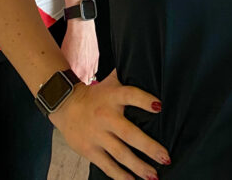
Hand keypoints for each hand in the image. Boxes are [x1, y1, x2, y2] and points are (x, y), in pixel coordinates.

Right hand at [52, 70, 169, 179]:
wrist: (66, 105)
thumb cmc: (96, 94)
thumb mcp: (111, 81)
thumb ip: (128, 76)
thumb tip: (148, 63)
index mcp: (113, 97)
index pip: (130, 95)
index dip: (144, 100)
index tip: (159, 107)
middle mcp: (105, 116)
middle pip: (128, 133)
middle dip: (148, 147)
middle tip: (165, 156)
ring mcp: (97, 135)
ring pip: (120, 153)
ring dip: (138, 166)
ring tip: (153, 176)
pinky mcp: (89, 150)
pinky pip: (107, 165)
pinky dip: (120, 176)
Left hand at [61, 17, 99, 84]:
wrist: (81, 29)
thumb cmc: (71, 40)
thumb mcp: (63, 56)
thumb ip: (64, 69)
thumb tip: (62, 74)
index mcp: (76, 71)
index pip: (77, 86)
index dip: (74, 87)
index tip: (71, 86)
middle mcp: (86, 69)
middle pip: (85, 83)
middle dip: (81, 82)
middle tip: (76, 80)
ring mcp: (93, 64)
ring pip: (91, 76)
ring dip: (86, 76)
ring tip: (81, 73)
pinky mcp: (97, 58)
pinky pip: (95, 69)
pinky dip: (91, 69)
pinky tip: (86, 65)